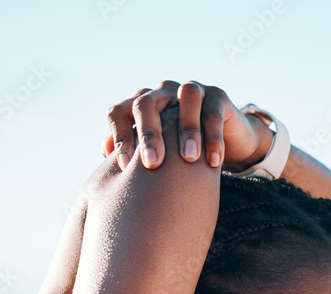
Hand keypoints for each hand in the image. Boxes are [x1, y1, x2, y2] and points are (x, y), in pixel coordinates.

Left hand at [102, 79, 273, 173]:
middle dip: (148, 134)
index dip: (120, 136)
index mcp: (142, 106)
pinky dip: (212, 136)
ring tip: (189, 159)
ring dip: (186, 129)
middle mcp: (162, 93)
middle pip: (146, 102)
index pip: (120, 112)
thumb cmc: (181, 152)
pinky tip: (213, 162)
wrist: (224, 143)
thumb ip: (133, 151)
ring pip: (186, 97)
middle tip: (153, 165)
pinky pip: (212, 112)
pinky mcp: (218, 96)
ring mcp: (191, 90)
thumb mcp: (157, 153)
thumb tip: (106, 150)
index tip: (123, 167)